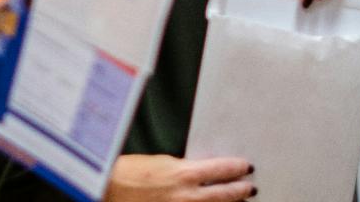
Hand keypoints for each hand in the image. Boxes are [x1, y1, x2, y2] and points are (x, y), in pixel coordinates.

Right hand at [104, 154, 255, 200]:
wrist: (108, 189)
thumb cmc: (129, 173)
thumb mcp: (161, 163)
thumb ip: (182, 170)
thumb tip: (197, 174)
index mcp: (184, 173)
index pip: (220, 170)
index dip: (236, 169)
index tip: (246, 167)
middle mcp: (186, 196)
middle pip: (224, 195)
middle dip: (239, 192)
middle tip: (251, 189)